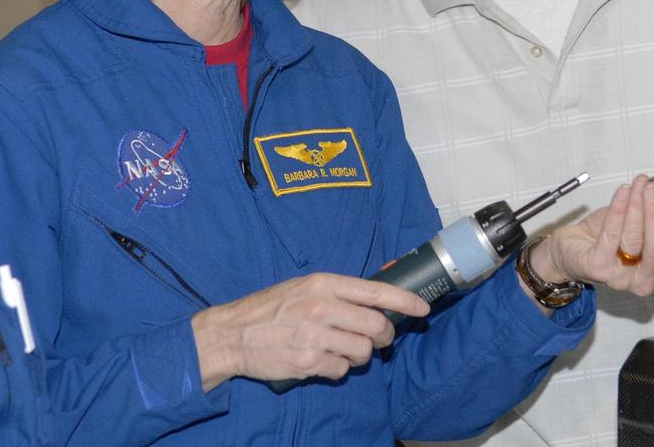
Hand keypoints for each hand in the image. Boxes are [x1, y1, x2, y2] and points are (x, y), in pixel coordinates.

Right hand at [191, 272, 429, 390]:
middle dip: (384, 336)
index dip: (404, 301)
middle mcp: (322, 307)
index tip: (422, 308)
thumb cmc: (269, 309)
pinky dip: (337, 368)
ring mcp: (315, 336)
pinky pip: (342, 370)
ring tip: (341, 348)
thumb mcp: (303, 287)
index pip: (375, 291)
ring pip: (363, 351)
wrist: (232, 334)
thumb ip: (337, 292)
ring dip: (360, 354)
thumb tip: (377, 295)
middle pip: (377, 325)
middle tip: (379, 338)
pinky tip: (320, 359)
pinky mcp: (308, 362)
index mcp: (323, 283)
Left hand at [532, 174, 653, 298]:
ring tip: (638, 184)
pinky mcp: (598, 267)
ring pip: (634, 239)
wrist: (570, 246)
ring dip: (636, 205)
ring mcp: (619, 277)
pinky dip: (618, 209)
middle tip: (653, 189)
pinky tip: (622, 193)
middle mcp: (642, 279)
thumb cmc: (605, 236)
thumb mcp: (636, 220)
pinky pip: (611, 235)